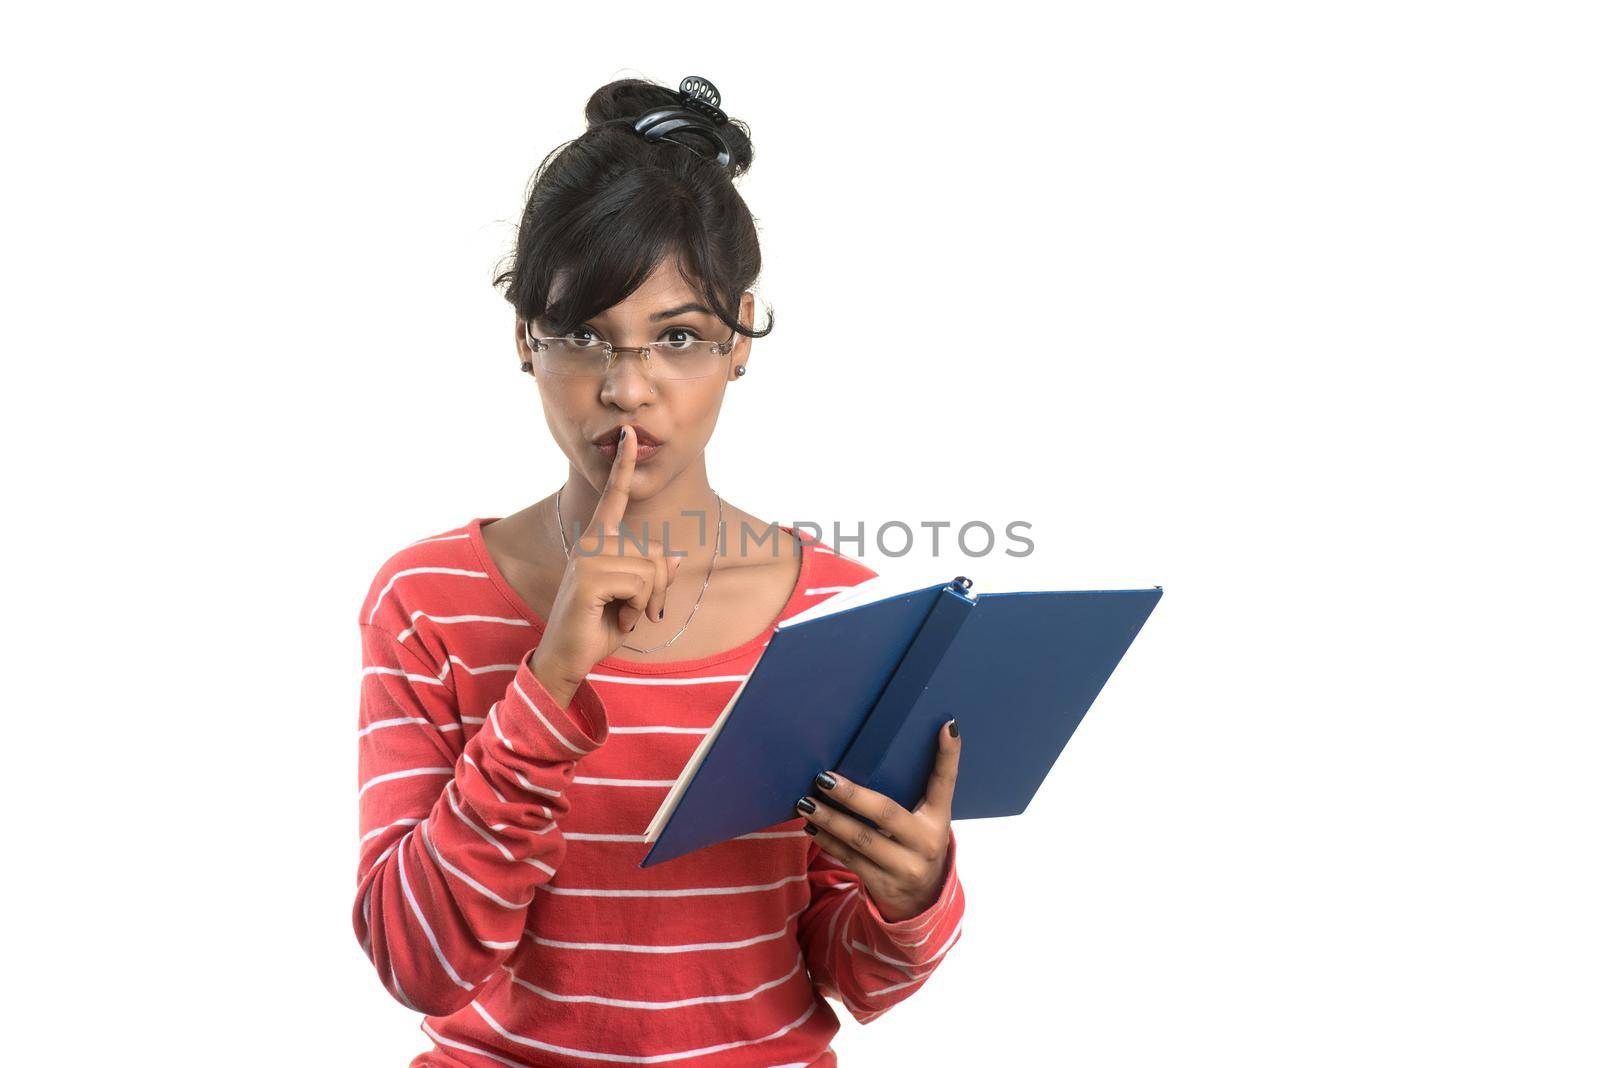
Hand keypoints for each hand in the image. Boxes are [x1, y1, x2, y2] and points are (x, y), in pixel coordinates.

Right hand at [531, 427, 683, 706]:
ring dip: (646, 602)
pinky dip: (636, 609)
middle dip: (659, 589)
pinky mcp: (588, 576)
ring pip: (650, 570)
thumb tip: (677, 556)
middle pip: (655, 553)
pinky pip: (640, 585)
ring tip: (621, 614)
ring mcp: (588, 557)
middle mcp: (592, 542)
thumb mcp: (635, 597)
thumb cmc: (600, 624)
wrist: (569, 657)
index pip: (615, 496)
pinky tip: (614, 618)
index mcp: (599, 541)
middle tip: (638, 611)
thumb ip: (653, 573)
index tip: (629, 433)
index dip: (624, 465)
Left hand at [794, 719, 960, 921]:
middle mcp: (926, 842)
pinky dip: (828, 841)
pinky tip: (812, 827)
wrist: (921, 900)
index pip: (945, 782)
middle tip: (823, 778)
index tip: (947, 726)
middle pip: (885, 813)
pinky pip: (850, 859)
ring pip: (861, 839)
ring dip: (830, 819)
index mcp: (938, 818)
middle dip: (851, 795)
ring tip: (806, 802)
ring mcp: (905, 866)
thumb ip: (915, 791)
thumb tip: (889, 749)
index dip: (948, 755)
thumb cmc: (916, 844)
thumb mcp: (926, 820)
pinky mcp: (884, 884)